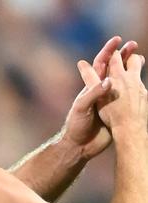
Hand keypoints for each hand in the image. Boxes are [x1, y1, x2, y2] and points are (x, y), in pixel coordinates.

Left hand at [62, 36, 136, 158]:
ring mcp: (110, 99)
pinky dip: (135, 85)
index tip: (117, 40)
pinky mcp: (117, 110)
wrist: (81, 146)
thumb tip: (109, 81)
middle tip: (134, 44)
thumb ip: (93, 93)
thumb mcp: (82, 107)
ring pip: (123, 79)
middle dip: (122, 55)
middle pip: (113, 68)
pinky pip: (128, 95)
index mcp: (90, 86)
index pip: (99, 64)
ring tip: (141, 57)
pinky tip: (143, 80)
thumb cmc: (76, 126)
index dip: (107, 51)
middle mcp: (100, 90)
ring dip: (131, 67)